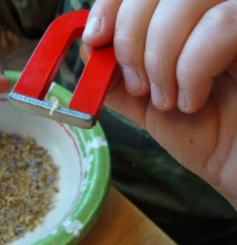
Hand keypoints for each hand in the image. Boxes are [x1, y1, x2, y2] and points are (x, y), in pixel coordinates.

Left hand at [81, 0, 236, 208]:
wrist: (234, 162)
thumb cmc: (196, 130)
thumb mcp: (142, 102)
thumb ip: (114, 75)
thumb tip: (89, 48)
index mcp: (176, 21)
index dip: (111, 5)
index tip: (96, 39)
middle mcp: (205, 11)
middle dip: (131, 38)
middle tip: (137, 84)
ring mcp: (234, 16)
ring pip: (185, 2)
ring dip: (160, 58)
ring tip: (166, 100)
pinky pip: (219, 26)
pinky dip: (192, 68)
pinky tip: (192, 100)